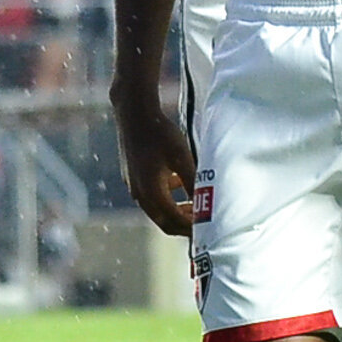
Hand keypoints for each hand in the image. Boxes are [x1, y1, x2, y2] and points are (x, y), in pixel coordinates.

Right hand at [111, 93, 198, 238]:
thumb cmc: (160, 133)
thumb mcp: (182, 158)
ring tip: (195, 204)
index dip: (192, 228)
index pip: (174, 222)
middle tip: (203, 222)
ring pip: (157, 209)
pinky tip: (179, 184)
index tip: (209, 229)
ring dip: (176, 211)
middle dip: (184, 224)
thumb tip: (206, 205)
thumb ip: (192, 183)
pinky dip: (167, 198)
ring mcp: (133, 185)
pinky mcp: (132, 176)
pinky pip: (151, 196)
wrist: (134, 112)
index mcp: (151, 193)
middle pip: (163, 221)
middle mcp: (139, 194)